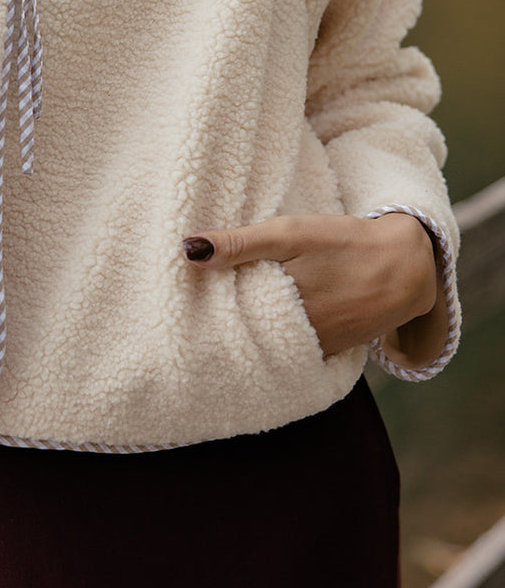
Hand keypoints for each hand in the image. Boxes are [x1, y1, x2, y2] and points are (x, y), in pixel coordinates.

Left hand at [182, 211, 442, 362]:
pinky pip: (296, 354)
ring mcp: (318, 348)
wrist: (408, 264)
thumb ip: (240, 243)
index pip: (228, 318)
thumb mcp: (291, 232)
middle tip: (191, 324)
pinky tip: (262, 335)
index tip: (179, 310)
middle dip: (223, 331)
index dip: (205, 315)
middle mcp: (299, 335)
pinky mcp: (333, 352)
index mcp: (283, 304)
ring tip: (219, 329)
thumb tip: (188, 251)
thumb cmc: (344, 242)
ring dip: (250, 340)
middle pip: (248, 338)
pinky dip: (278, 346)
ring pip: (271, 349)